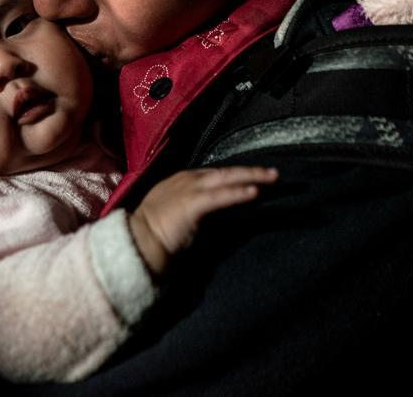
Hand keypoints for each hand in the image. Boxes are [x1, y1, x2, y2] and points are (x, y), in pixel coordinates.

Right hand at [128, 166, 276, 275]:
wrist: (139, 241)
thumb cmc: (156, 233)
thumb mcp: (178, 213)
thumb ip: (196, 209)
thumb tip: (216, 215)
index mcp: (182, 181)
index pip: (214, 175)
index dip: (235, 175)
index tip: (253, 177)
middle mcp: (187, 180)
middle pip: (224, 172)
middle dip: (250, 171)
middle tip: (272, 173)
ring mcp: (189, 189)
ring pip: (226, 179)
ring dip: (251, 177)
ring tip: (271, 177)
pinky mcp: (193, 203)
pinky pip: (221, 196)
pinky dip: (239, 193)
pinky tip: (255, 192)